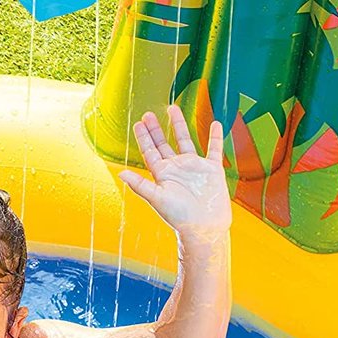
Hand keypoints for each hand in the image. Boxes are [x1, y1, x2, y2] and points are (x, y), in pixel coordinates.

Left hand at [118, 106, 231, 235]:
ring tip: (172, 109)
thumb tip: (121, 173)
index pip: (151, 152)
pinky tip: (215, 124)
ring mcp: (194, 168)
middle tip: (148, 114)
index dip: (144, 138)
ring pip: (185, 141)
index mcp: (163, 175)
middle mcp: (177, 169)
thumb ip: (140, 185)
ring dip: (179, 126)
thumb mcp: (158, 198)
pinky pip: (214, 149)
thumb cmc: (180, 217)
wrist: (204, 227)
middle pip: (164, 144)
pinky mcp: (212, 170)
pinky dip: (215, 137)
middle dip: (156, 130)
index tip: (139, 123)